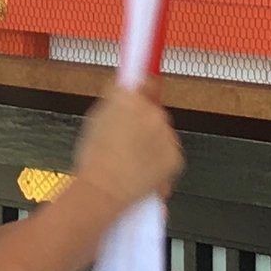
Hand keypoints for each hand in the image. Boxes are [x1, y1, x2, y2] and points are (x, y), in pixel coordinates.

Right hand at [68, 83, 183, 215]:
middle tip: (129, 138)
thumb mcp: (95, 118)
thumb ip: (115, 99)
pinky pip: (170, 153)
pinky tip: (142, 168)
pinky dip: (160, 161)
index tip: (145, 90)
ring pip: (163, 134)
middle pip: (155, 110)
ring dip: (154, 142)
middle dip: (146, 121)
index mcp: (130, 98)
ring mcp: (167, 134)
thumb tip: (125, 87)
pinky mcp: (176, 156)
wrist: (103, 191)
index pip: (147, 80)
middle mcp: (152, 112)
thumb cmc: (95, 160)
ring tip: (132, 158)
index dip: (144, 89)